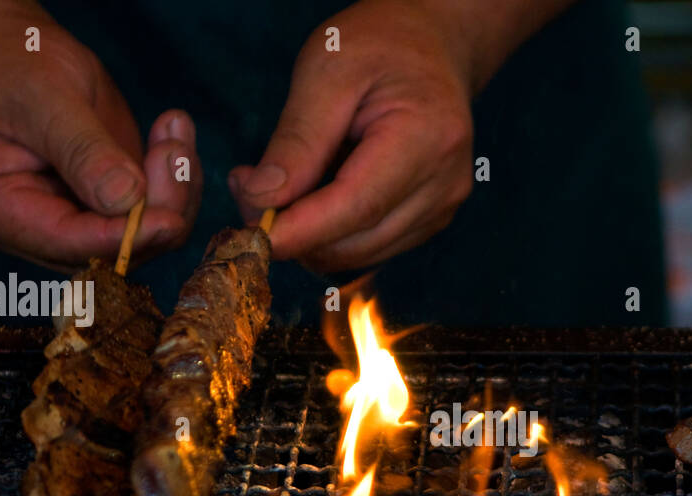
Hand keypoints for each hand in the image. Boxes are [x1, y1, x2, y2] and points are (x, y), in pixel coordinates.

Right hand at [0, 4, 200, 270]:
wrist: (8, 45)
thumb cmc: (9, 62)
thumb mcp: (43, 97)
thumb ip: (83, 151)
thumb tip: (127, 200)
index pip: (66, 243)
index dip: (122, 239)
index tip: (170, 220)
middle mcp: (31, 228)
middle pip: (110, 252)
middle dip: (156, 210)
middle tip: (176, 151)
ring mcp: (71, 220)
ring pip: (141, 237)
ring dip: (173, 192)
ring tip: (175, 130)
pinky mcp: (102, 205)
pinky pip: (150, 212)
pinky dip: (173, 180)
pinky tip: (174, 133)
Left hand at [229, 0, 475, 271]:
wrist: (432, 45)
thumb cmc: (380, 46)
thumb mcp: (326, 71)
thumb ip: (297, 140)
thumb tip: (261, 199)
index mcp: (428, 140)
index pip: (358, 206)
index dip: (301, 231)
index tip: (250, 237)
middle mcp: (445, 185)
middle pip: (357, 242)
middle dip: (295, 233)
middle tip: (247, 191)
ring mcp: (442, 208)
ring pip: (360, 254)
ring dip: (311, 237)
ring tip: (279, 185)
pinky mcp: (430, 220)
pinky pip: (370, 247)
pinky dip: (332, 233)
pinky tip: (316, 193)